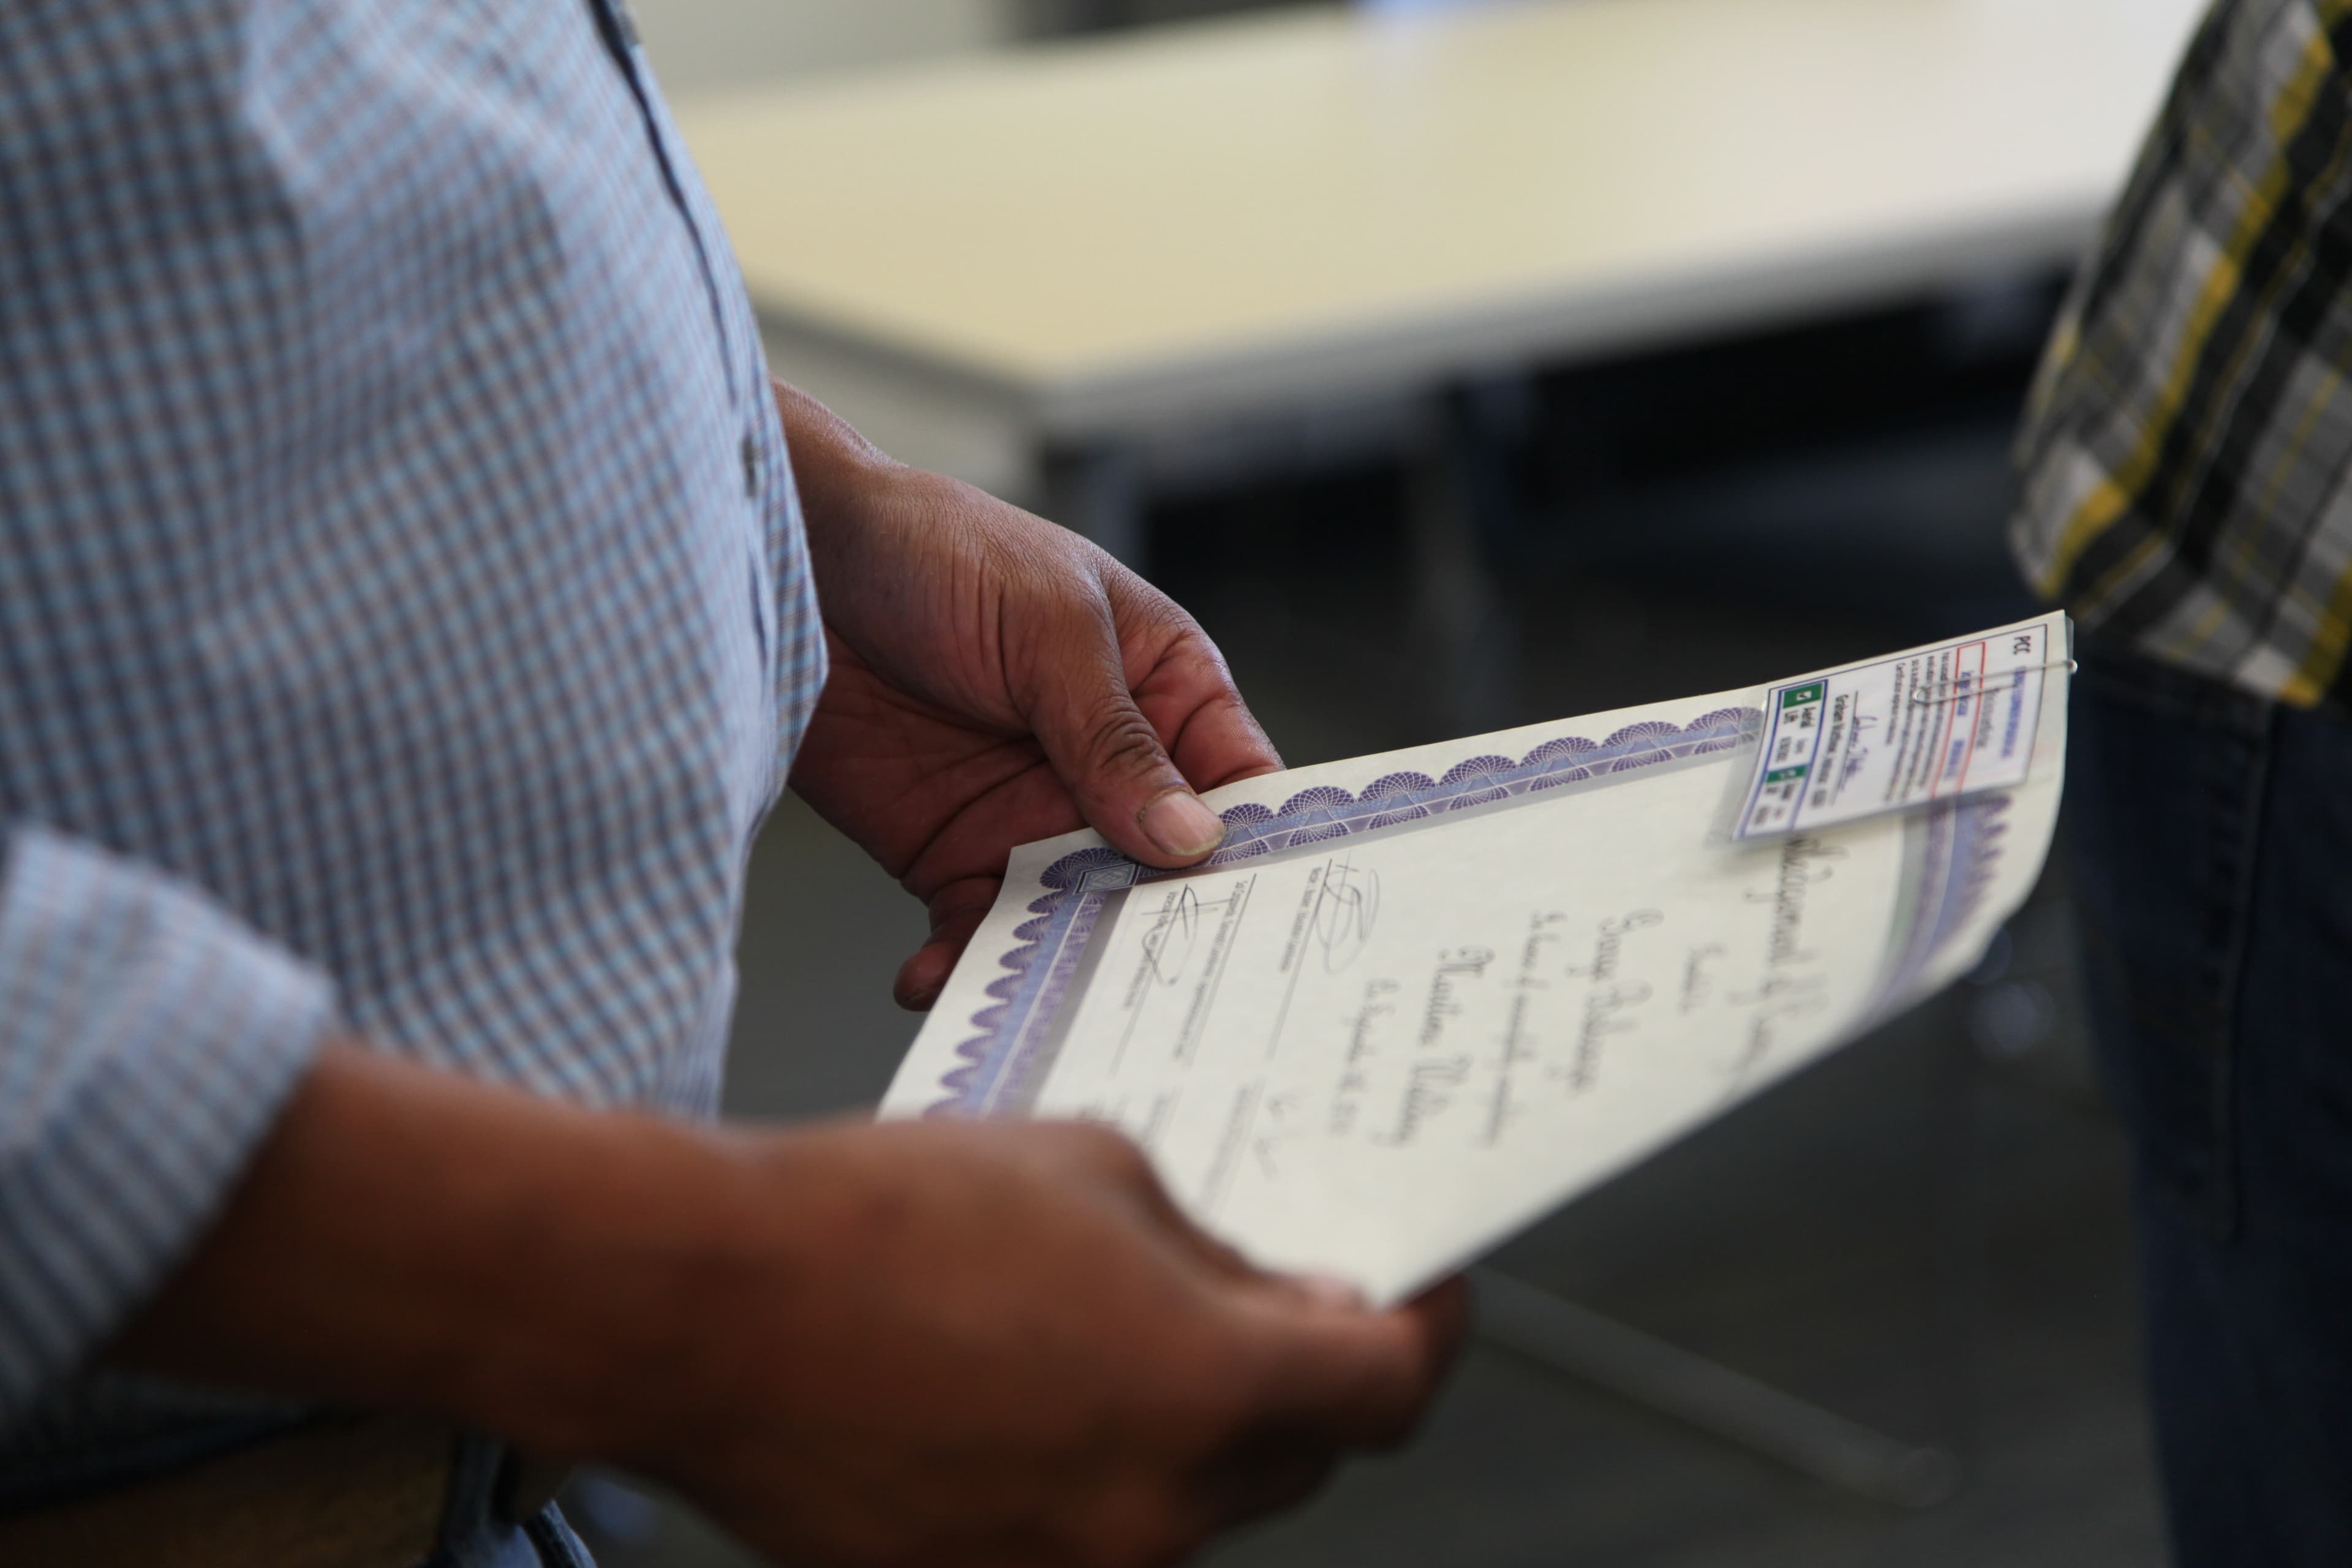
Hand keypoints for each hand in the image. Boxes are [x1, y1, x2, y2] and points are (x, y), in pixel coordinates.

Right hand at [120, 1054, 1464, 1567]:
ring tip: (1116, 1329)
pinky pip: (1093, 1528)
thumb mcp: (1093, 1170)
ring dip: (1196, 1424)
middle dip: (1304, 1375)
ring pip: (1198, 1500)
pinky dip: (1102, 1466)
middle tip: (1270, 1297)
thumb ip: (1206, 1244)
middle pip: (1302, 1457)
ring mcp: (1067, 1567)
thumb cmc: (871, 1223)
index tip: (1422, 1299)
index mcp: (1203, 1393)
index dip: (1425, 1334)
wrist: (703, 1304)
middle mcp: (1151, 1510)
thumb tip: (1254, 1285)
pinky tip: (1039, 1385)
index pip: (1386, 1389)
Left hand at [777, 383, 1281, 1007]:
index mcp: (1164, 688)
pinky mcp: (952, 850)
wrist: (790, 562)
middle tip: (1158, 993)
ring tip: (1047, 1001)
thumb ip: (1115, 737)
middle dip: (1161, 929)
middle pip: (1163, 870)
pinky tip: (936, 978)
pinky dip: (960, 962)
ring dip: (1062, 960)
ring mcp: (1031, 813)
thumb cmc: (937, 548)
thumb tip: (1190, 837)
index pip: (1238, 782)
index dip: (1257, 850)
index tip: (1261, 921)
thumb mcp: (1049, 628)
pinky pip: (975, 926)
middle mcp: (1109, 765)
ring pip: (1076, 913)